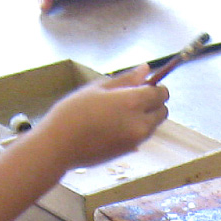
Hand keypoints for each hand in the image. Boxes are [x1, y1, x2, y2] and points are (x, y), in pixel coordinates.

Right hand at [31, 69, 169, 168]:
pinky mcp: (129, 152)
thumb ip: (125, 80)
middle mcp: (140, 123)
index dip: (155, 87)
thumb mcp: (97, 89)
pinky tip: (113, 126)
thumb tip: (146, 69)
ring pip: (153, 125)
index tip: (143, 86)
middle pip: (162, 111)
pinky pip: (141, 137)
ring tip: (118, 114)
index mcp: (133, 102)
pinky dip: (136, 129)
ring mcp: (136, 140)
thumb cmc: (72, 112)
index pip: (161, 93)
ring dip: (146, 117)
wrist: (58, 146)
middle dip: (153, 103)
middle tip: (131, 99)